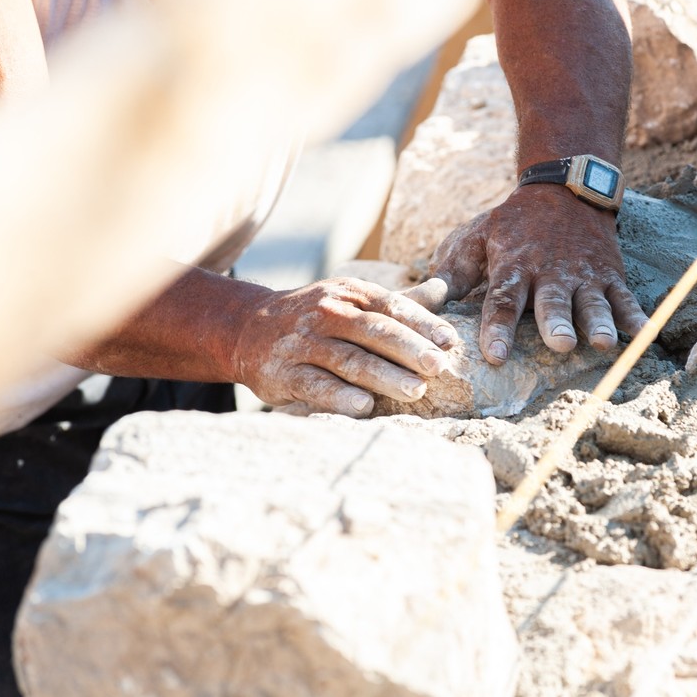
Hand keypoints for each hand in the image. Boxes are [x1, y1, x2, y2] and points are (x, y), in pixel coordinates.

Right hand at [231, 277, 457, 416]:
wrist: (247, 328)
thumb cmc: (318, 318)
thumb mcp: (353, 300)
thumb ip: (398, 302)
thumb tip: (443, 289)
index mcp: (351, 294)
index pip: (393, 306)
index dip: (423, 323)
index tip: (449, 342)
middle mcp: (327, 313)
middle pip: (374, 332)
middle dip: (409, 349)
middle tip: (439, 367)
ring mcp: (303, 343)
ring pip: (349, 360)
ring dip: (384, 376)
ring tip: (416, 391)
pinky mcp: (283, 373)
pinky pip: (315, 385)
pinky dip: (340, 396)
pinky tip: (364, 407)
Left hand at [430, 184, 647, 364]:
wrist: (565, 187)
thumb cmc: (513, 223)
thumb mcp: (478, 237)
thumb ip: (452, 272)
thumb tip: (416, 303)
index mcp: (514, 266)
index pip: (502, 301)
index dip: (498, 329)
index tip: (494, 356)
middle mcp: (550, 273)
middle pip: (552, 302)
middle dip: (556, 323)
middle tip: (559, 344)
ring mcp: (583, 274)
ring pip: (591, 301)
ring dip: (597, 321)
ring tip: (602, 343)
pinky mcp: (609, 274)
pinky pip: (624, 297)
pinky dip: (635, 315)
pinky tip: (642, 334)